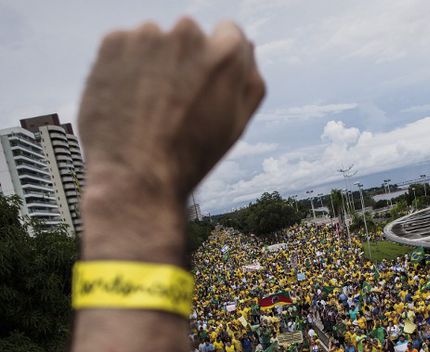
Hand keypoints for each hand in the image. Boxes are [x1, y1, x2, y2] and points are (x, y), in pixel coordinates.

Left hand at [79, 18, 264, 260]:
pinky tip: (126, 100)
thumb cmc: (191, 155)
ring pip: (154, 40)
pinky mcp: (114, 41)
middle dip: (183, 60)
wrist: (136, 175)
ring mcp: (149, 35)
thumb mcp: (236, 124)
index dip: (216, 61)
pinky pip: (124, 46)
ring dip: (152, 62)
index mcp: (228, 54)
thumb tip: (247, 48)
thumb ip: (250, 81)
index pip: (228, 33)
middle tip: (174, 102)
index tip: (203, 84)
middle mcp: (190, 35)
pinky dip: (124, 66)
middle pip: (189, 35)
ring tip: (148, 106)